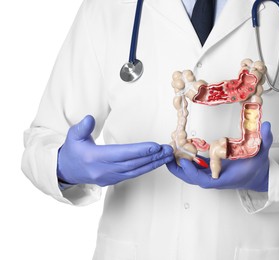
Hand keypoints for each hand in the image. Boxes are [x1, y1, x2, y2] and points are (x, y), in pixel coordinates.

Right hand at [57, 115, 173, 185]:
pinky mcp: (114, 180)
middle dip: (152, 157)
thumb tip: (89, 118)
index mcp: (94, 157)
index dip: (139, 151)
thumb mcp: (73, 136)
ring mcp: (109, 177)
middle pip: (132, 163)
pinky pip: (134, 174)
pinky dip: (147, 168)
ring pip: (136, 171)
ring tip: (167, 155)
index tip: (155, 146)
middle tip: (168, 149)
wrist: (67, 170)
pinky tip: (157, 162)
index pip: (121, 154)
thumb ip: (82, 127)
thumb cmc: (73, 150)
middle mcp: (103, 170)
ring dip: (153, 163)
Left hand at [166, 122, 272, 191]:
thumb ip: (265, 139)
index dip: (193, 173)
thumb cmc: (257, 168)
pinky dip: (186, 161)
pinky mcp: (210, 171)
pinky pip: (195, 168)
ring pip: (191, 174)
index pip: (206, 180)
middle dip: (179, 169)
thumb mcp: (262, 152)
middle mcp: (216, 179)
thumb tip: (267, 126)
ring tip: (168, 152)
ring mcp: (212, 176)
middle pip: (193, 179)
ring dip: (179, 165)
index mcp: (226, 178)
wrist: (258, 177)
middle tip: (167, 157)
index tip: (184, 162)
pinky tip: (179, 151)